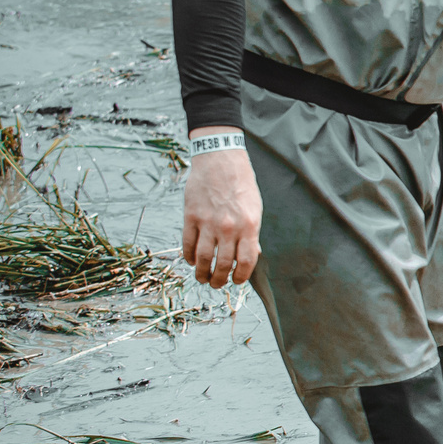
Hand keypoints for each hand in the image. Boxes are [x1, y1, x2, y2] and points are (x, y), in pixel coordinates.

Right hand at [181, 138, 261, 286]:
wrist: (220, 159)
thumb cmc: (242, 184)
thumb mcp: (255, 208)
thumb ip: (252, 233)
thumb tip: (251, 255)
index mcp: (250, 225)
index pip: (246, 261)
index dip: (241, 276)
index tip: (237, 282)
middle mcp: (228, 227)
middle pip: (222, 264)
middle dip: (220, 280)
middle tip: (217, 284)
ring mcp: (207, 222)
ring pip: (202, 258)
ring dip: (201, 273)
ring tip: (202, 278)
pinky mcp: (190, 216)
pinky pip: (187, 244)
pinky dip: (188, 256)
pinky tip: (190, 261)